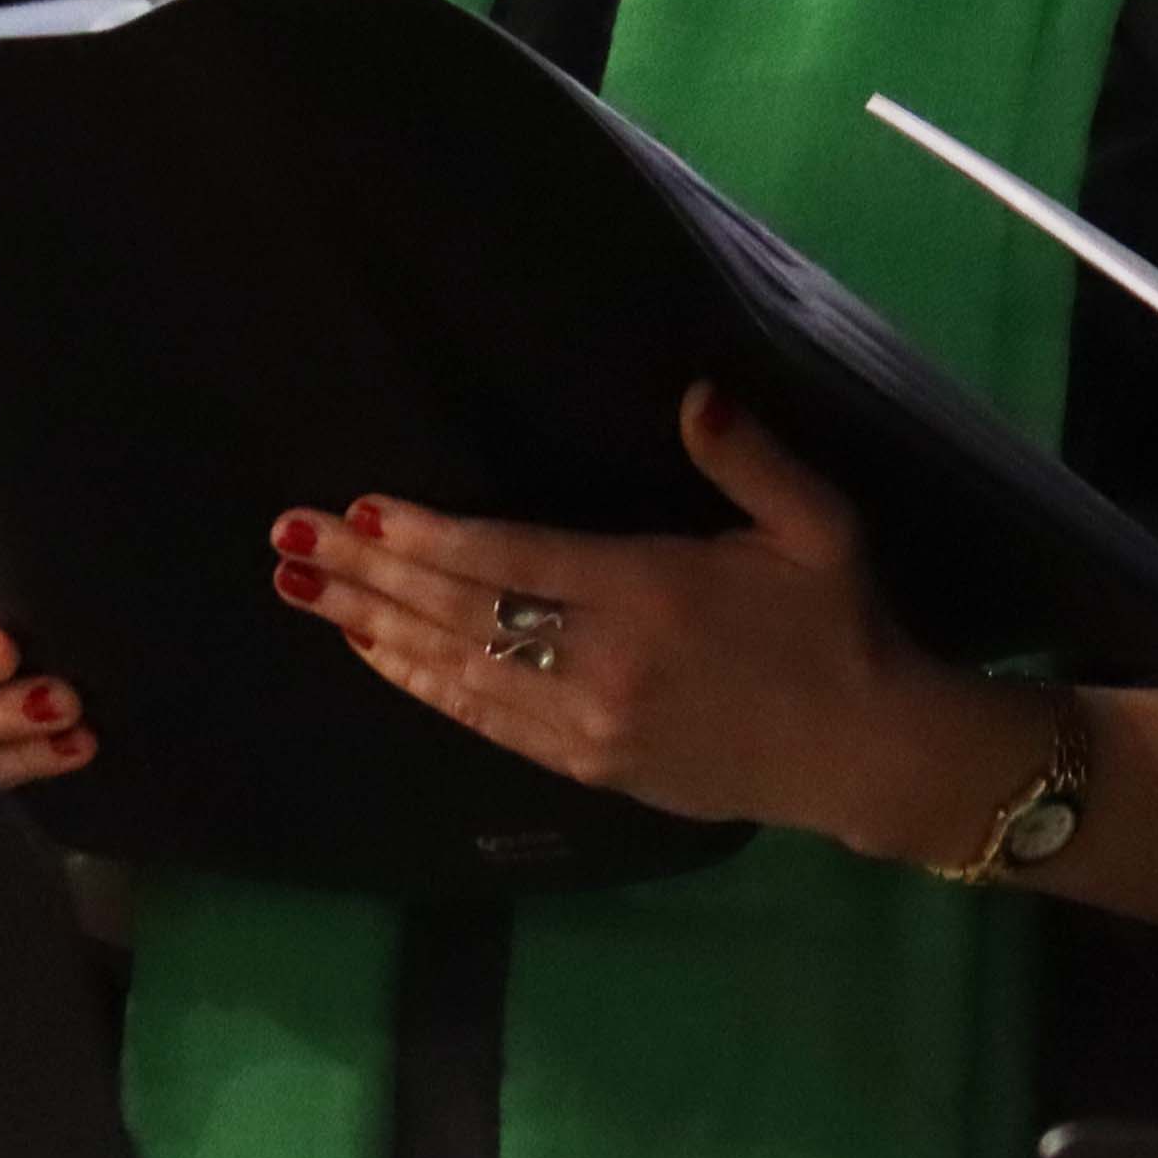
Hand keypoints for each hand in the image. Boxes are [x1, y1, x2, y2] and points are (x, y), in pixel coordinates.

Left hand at [276, 384, 1021, 861]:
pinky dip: (423, 686)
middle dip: (367, 578)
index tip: (360, 511)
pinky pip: (486, 721)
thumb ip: (752, 459)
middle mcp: (603, 663)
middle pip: (462, 614)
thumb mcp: (820, 527)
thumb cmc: (840, 624)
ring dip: (374, 630)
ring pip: (459, 671)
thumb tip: (696, 392)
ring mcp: (589, 723)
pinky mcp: (590, 765)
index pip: (512, 561)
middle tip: (288, 540)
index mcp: (650, 592)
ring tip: (302, 593)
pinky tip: (376, 656)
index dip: (429, 539)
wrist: (868, 753)